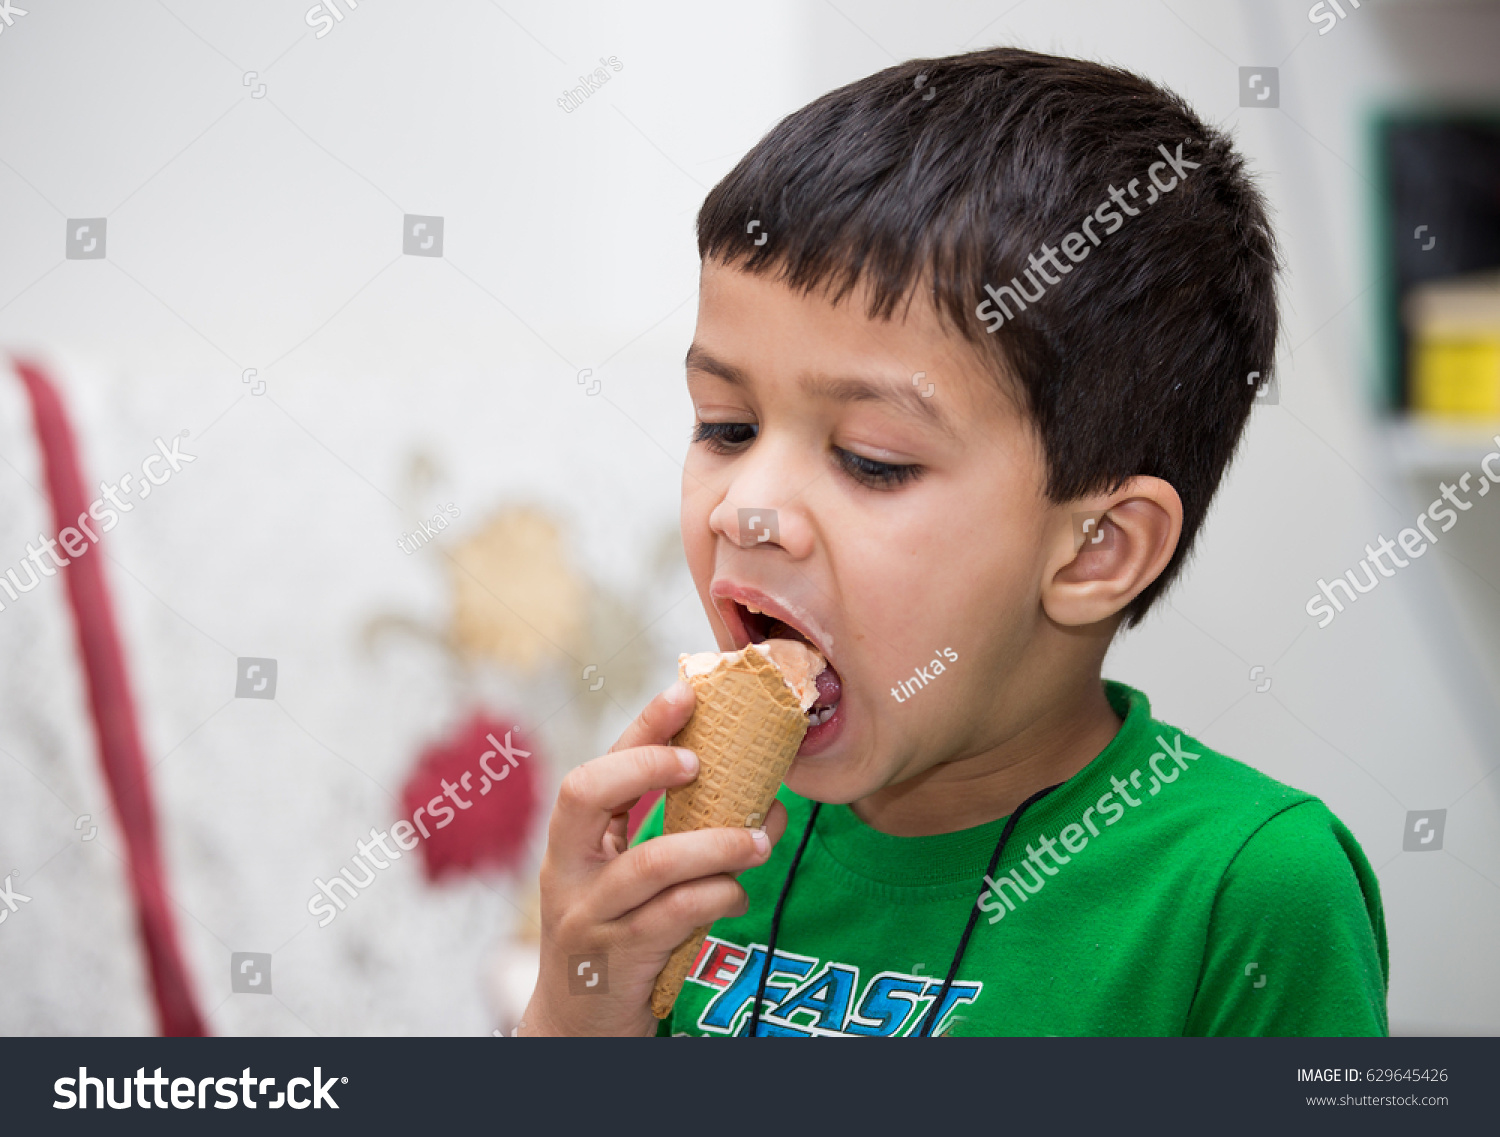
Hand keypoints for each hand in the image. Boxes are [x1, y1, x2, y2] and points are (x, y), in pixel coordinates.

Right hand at [518, 679, 787, 1035]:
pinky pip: (672, 916)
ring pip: (648, 863)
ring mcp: (588, 917)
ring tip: (758, 839)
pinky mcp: (616, 960)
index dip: (639, 728)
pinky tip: (738, 894)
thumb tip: (748, 786)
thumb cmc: (616, 938)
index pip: (595, 768)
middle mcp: (566, 872)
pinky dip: (716, 897)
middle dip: (646, 766)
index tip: (685, 693)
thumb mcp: (622, 881)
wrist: (578, 1030)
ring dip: (713, 844)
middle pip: (584, 794)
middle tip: (702, 764)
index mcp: (571, 843)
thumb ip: (662, 835)